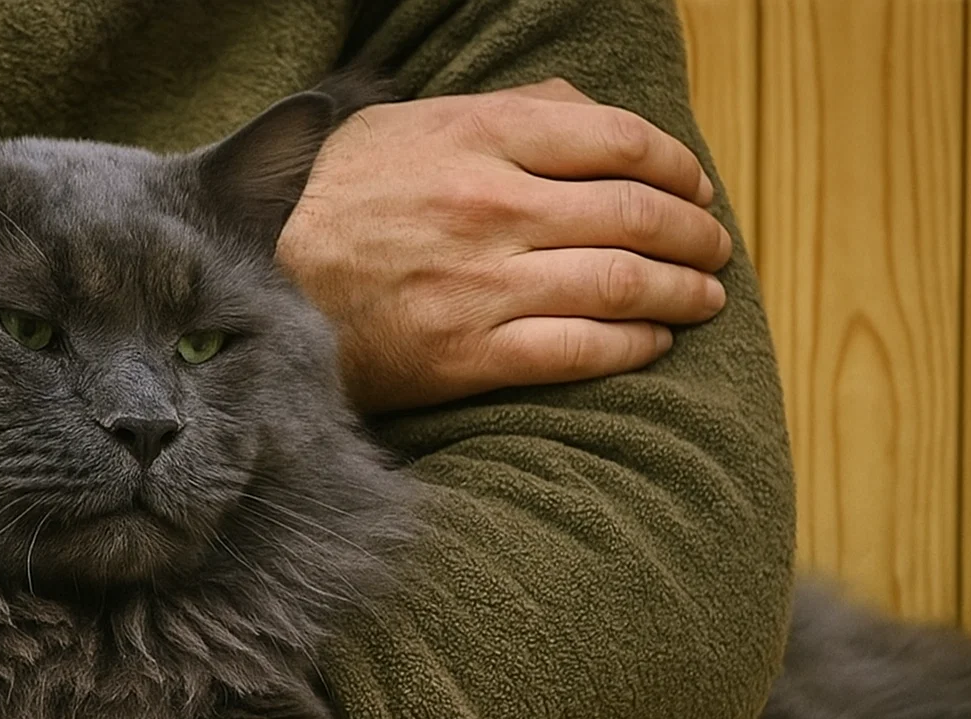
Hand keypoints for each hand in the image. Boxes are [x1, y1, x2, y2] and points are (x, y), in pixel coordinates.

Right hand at [277, 78, 732, 413]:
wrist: (254, 286)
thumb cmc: (333, 201)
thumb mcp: (406, 124)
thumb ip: (503, 111)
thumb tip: (589, 115)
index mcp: (477, 135)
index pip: (620, 141)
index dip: (679, 166)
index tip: (697, 187)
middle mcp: (488, 206)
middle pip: (637, 215)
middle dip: (697, 234)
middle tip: (716, 247)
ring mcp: (480, 285)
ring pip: (623, 285)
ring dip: (684, 292)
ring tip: (705, 296)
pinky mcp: (467, 355)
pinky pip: (582, 351)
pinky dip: (636, 347)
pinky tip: (656, 342)